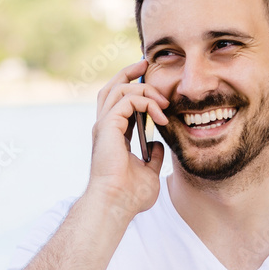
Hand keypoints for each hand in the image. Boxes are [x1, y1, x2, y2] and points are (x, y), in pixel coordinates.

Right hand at [87, 59, 169, 218]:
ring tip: (164, 101)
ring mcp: (104, 125)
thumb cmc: (129, 196)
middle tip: (148, 64)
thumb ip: (153, 156)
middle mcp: (104, 126)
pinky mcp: (108, 126)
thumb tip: (158, 145)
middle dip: (130, 72)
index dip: (134, 87)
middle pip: (112, 86)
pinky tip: (161, 114)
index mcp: (112, 135)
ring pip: (119, 88)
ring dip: (145, 88)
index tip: (150, 80)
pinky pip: (127, 99)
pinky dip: (146, 101)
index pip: (118, 101)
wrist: (116, 204)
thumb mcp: (148, 172)